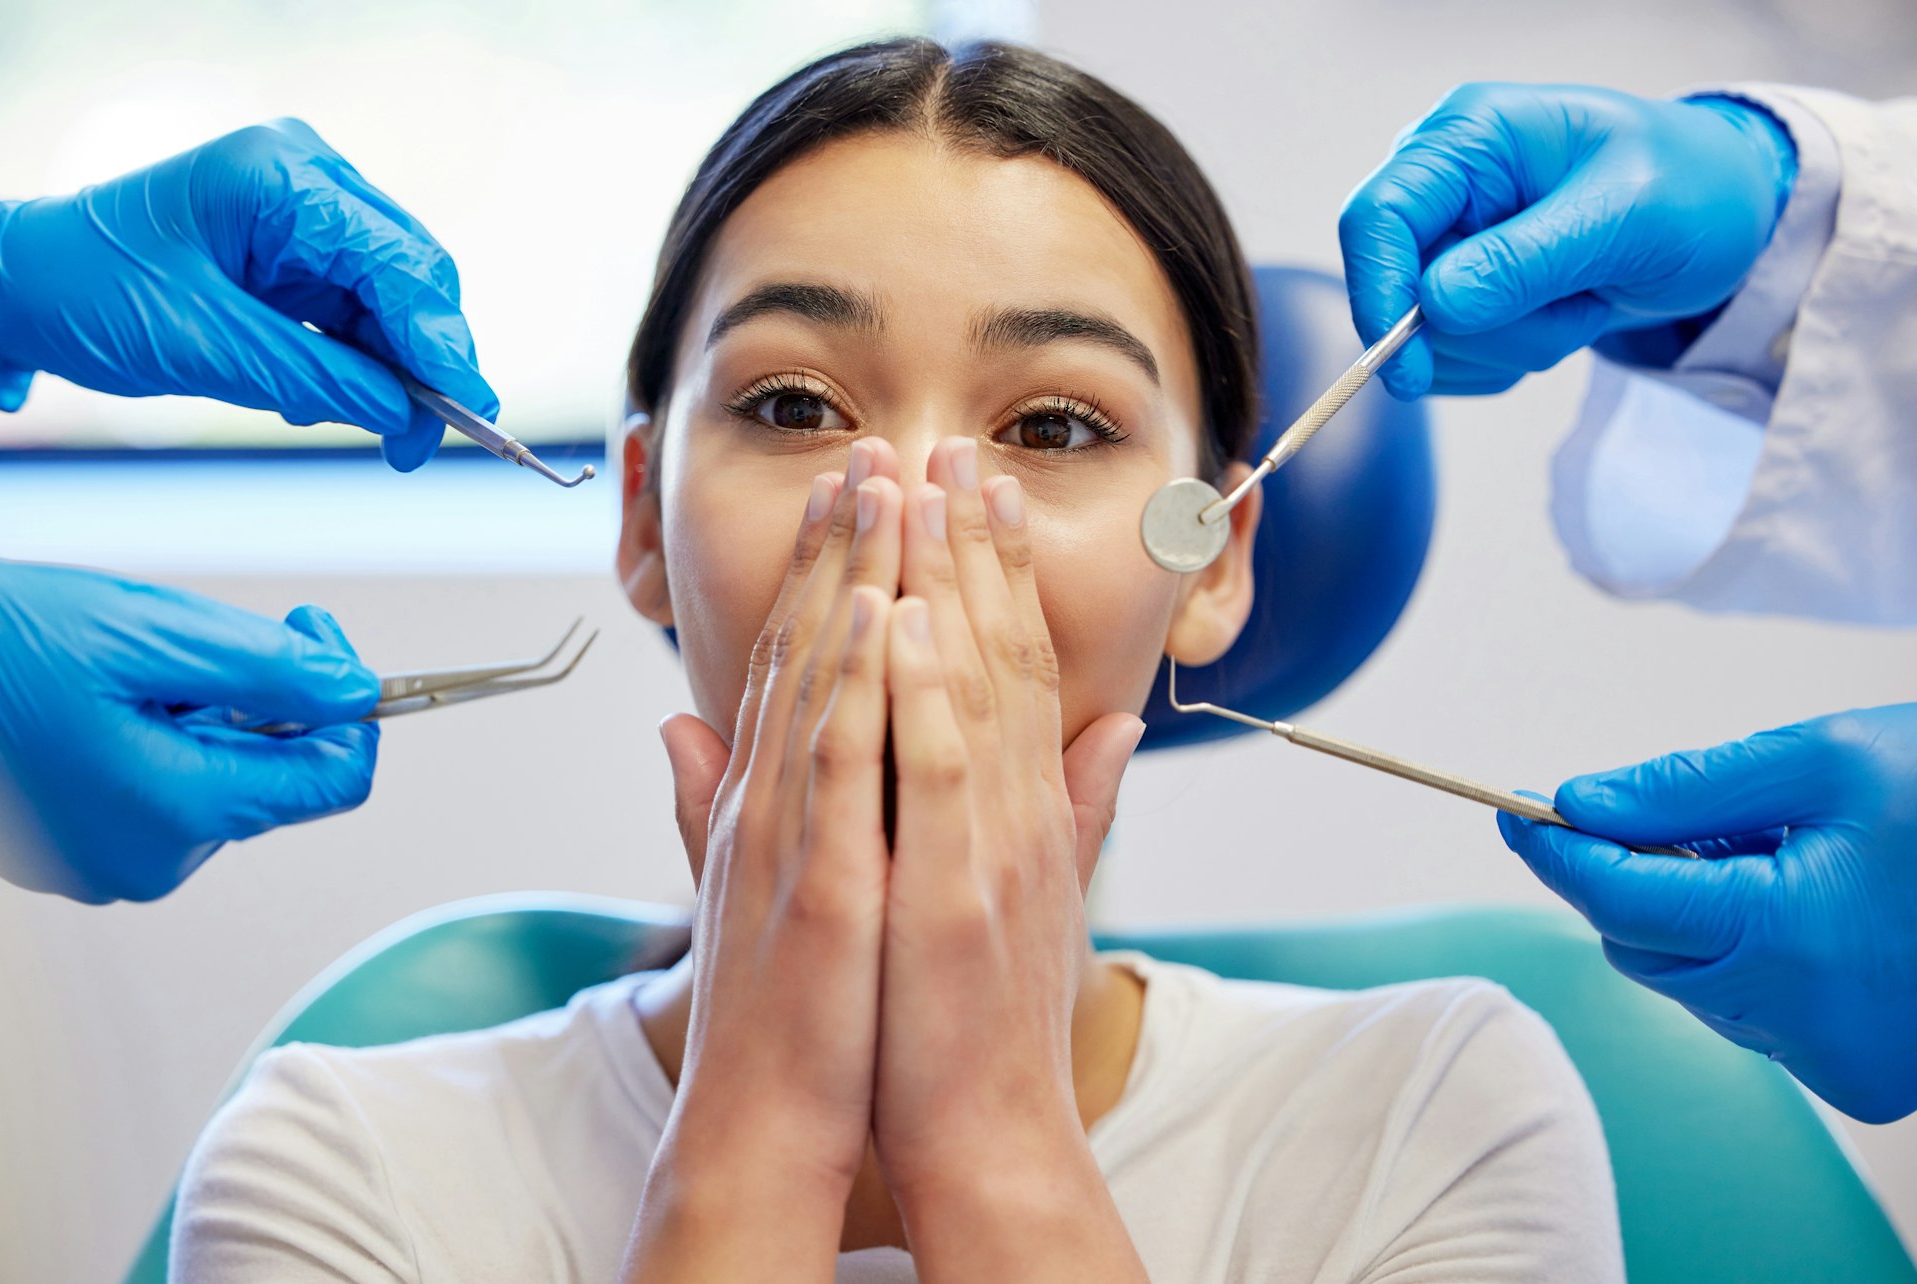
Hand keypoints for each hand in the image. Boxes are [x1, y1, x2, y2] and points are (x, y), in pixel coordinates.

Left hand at [0, 118, 493, 469]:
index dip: (439, 339)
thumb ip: (317, 378)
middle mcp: (306, 183)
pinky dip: (360, 365)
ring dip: (396, 373)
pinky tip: (340, 402)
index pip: (396, 261)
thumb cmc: (84, 292)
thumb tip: (406, 414)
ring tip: (386, 437)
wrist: (20, 289)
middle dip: (426, 363)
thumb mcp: (206, 347)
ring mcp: (305, 217)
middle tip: (424, 442)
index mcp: (280, 177)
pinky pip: (358, 315)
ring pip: (394, 303)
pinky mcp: (298, 255)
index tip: (472, 408)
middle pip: (411, 277)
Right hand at [0, 554, 378, 902]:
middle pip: (275, 775)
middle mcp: (152, 860)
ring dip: (200, 711)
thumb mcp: (141, 631)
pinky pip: (158, 789)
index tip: (314, 637)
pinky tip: (90, 697)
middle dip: (259, 695)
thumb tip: (357, 690)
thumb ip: (266, 667)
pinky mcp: (74, 850)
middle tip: (192, 632)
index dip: (349, 703)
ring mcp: (107, 862)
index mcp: (179, 812)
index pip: (336, 781)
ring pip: (216, 776)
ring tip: (116, 666)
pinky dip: (154, 734)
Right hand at [624, 441, 903, 1281]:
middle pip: (805, 646)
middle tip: (875, 448)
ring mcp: (790, 833)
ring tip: (884, 487)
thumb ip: (717, 802)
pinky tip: (887, 614)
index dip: (823, 570)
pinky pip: (841, 764)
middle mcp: (768, 798)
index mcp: (767, 798)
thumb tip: (679, 731)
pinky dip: (860, 684)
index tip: (857, 491)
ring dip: (852, 576)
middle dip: (841, 542)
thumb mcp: (750, 887)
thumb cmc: (781, 1009)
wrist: (759, 1122)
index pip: (795, 660)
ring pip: (821, 678)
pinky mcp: (820, 881)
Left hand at [873, 437, 1147, 1280]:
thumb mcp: (1039, 894)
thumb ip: (1073, 805)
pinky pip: (941, 770)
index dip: (1004, 572)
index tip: (982, 489)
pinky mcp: (956, 890)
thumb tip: (1112, 727)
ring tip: (930, 487)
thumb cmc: (986, 1017)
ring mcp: (994, 846)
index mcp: (1030, 808)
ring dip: (952, 581)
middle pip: (1005, 652)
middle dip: (980, 545)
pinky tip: (903, 616)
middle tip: (959, 447)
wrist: (989, 1133)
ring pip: (975, 686)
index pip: (1022, 663)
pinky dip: (924, 688)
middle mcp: (1023, 810)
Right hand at [1339, 83, 1797, 396]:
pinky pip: (1451, 358)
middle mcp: (1446, 185)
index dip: (1379, 293)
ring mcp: (1452, 240)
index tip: (1407, 366)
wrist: (1730, 215)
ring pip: (1427, 337)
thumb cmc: (1692, 187)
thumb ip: (1527, 260)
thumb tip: (1435, 306)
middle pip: (1400, 290)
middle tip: (1575, 311)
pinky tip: (1563, 317)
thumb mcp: (1626, 217)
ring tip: (1583, 301)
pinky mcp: (1463, 290)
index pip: (1377, 217)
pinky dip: (1507, 360)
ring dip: (1509, 345)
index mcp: (1471, 137)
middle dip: (1482, 328)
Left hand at [1498, 704, 1916, 1122]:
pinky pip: (1751, 1012)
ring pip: (1691, 983)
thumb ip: (1682, 790)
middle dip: (1631, 878)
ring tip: (1766, 851)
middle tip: (1654, 812)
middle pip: (1643, 947)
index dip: (1556, 851)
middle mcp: (1800, 1021)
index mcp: (1786, 939)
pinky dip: (1745, 956)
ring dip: (1692, 915)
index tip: (1513, 811)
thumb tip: (1576, 804)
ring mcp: (1832, 1061)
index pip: (1616, 897)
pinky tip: (1801, 900)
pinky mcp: (1859, 1079)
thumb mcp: (1818, 761)